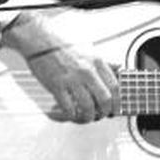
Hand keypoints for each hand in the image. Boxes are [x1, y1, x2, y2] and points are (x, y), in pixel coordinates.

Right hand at [3, 8, 118, 122]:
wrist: (40, 41)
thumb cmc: (63, 46)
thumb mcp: (89, 51)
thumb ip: (104, 63)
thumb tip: (118, 70)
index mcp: (97, 62)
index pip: (115, 86)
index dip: (117, 102)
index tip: (114, 109)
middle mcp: (87, 71)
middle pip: (105, 99)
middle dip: (105, 112)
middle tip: (101, 115)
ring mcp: (72, 79)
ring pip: (88, 107)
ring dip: (88, 117)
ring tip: (86, 117)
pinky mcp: (57, 86)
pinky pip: (68, 108)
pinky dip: (71, 116)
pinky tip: (70, 114)